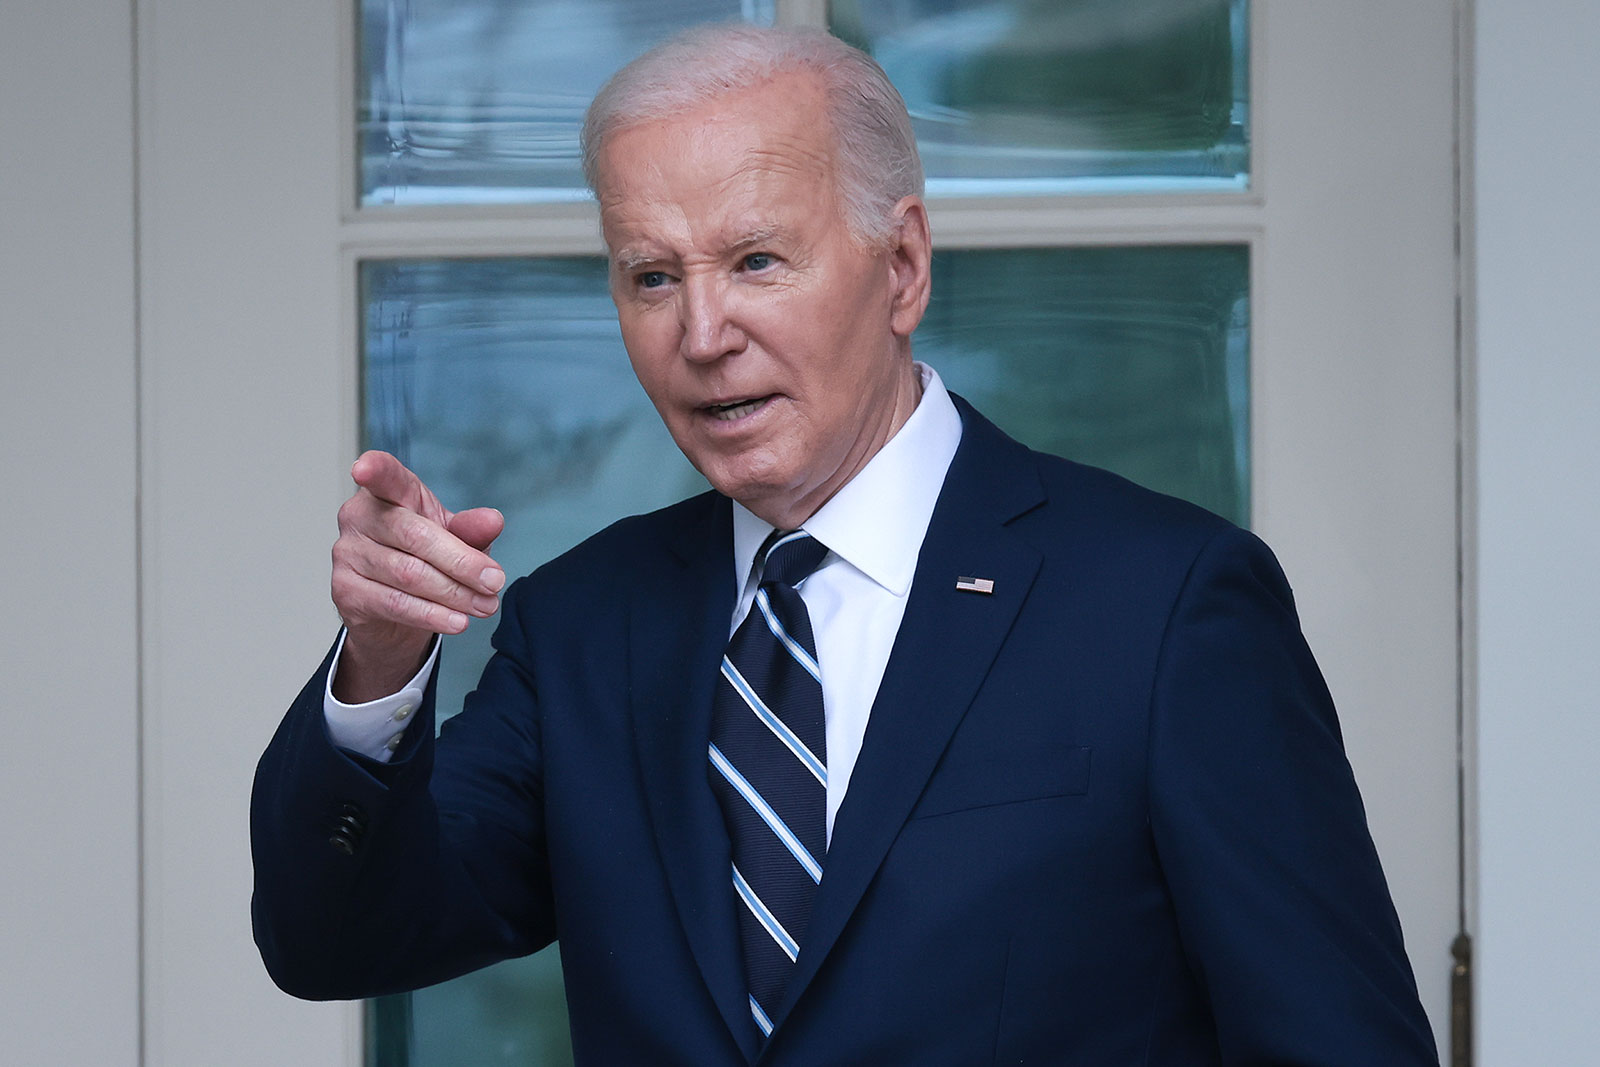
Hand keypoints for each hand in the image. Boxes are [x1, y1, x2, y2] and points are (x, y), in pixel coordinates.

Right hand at [329, 451, 505, 701]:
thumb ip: (471, 528)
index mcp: (387, 492)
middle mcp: (359, 517)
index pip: (383, 476)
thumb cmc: (424, 556)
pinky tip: (458, 621)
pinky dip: (433, 615)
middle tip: (495, 581)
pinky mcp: (345, 591)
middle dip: (462, 562)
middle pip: (414, 536)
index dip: (374, 469)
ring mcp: (347, 554)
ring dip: (455, 594)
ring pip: (409, 574)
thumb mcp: (453, 537)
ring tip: (486, 605)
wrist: (394, 609)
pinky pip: (396, 604)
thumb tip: (493, 520)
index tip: (365, 468)